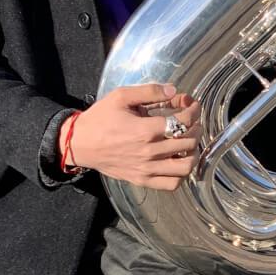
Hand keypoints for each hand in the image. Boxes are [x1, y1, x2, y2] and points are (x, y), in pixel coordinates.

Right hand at [61, 82, 202, 190]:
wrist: (80, 144)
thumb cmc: (100, 118)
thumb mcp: (121, 96)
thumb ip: (149, 91)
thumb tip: (173, 90)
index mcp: (145, 130)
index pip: (183, 122)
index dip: (193, 111)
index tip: (192, 105)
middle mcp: (149, 152)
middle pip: (188, 142)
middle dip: (195, 127)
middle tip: (191, 120)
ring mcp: (146, 169)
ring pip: (185, 166)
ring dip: (193, 152)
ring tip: (188, 141)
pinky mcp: (142, 180)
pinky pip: (171, 184)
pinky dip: (181, 174)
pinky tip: (177, 160)